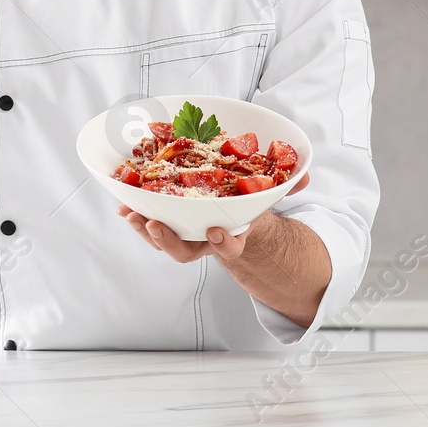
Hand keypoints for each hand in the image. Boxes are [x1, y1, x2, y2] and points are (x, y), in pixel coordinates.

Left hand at [116, 173, 309, 263]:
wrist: (232, 215)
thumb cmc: (247, 204)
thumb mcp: (268, 195)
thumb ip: (286, 185)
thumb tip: (303, 175)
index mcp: (231, 235)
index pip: (229, 247)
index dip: (224, 243)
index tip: (217, 231)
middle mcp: (203, 240)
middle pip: (185, 251)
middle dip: (169, 241)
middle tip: (156, 226)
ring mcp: (183, 232)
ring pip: (162, 239)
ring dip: (145, 228)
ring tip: (132, 215)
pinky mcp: (165, 220)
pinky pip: (148, 221)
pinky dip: (135, 214)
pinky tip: (124, 204)